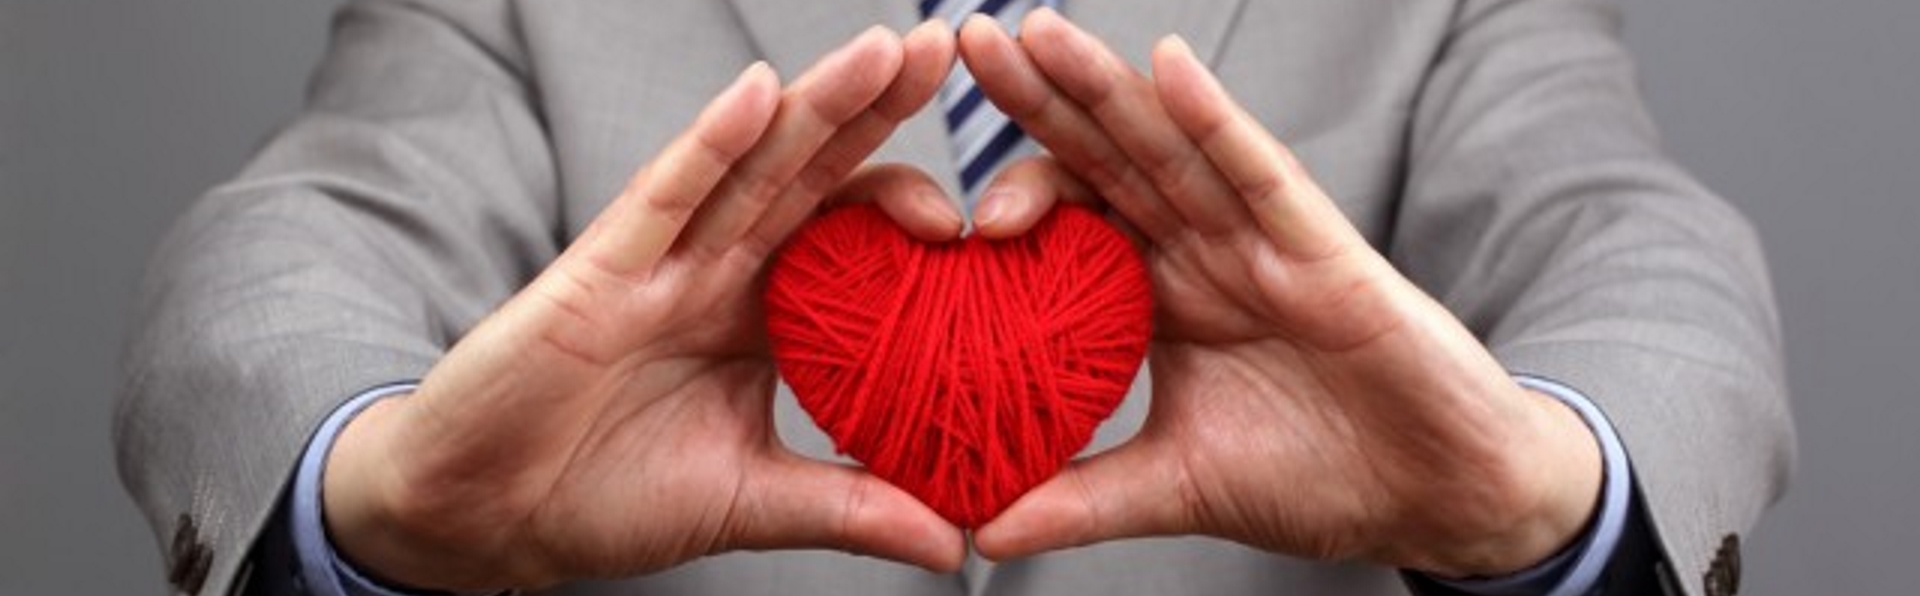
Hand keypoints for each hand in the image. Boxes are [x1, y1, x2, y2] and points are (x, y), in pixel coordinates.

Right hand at [320, 24, 965, 591]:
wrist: (484, 518)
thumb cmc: (602, 496)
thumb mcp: (750, 502)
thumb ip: (850, 507)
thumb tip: (956, 544)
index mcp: (758, 315)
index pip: (848, 239)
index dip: (912, 207)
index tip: (994, 209)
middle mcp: (715, 270)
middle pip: (810, 174)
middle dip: (877, 108)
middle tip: (944, 49)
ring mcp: (658, 262)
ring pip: (750, 164)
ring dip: (817, 103)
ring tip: (885, 50)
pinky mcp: (597, 271)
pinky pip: (663, 196)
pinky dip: (710, 144)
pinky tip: (757, 93)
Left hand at [956, 10, 1603, 576]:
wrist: (1438, 499)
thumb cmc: (1324, 478)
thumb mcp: (1178, 487)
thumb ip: (1082, 500)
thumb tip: (982, 532)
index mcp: (1165, 296)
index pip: (1077, 222)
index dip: (1012, 189)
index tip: (933, 192)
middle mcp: (1205, 252)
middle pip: (1109, 160)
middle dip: (1039, 100)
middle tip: (965, 44)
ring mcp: (1263, 243)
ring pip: (1172, 148)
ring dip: (1104, 88)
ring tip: (1038, 33)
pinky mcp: (1326, 250)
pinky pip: (1263, 174)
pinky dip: (1217, 122)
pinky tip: (1171, 71)